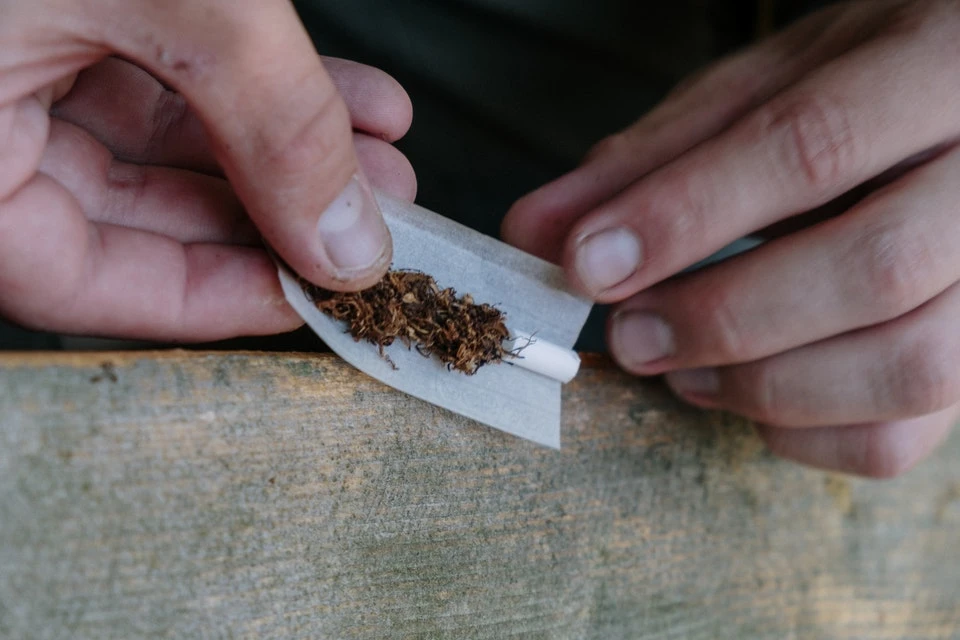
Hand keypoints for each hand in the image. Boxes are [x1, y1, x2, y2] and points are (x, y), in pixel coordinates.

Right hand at [0, 1, 414, 341]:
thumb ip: (264, 114)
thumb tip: (348, 240)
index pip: (74, 283)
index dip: (206, 300)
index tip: (311, 295)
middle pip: (127, 221)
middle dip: (273, 216)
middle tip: (372, 220)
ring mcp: (14, 68)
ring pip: (156, 148)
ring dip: (285, 150)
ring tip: (383, 154)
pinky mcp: (58, 23)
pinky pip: (160, 79)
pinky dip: (256, 87)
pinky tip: (352, 96)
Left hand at [504, 0, 959, 476]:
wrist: (949, 104)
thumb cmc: (849, 90)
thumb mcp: (754, 92)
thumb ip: (649, 158)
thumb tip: (533, 231)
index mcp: (937, 69)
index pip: (812, 146)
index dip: (688, 215)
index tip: (588, 262)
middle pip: (875, 268)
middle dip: (724, 316)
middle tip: (630, 335)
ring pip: (911, 367)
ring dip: (765, 386)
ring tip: (678, 369)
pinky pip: (908, 435)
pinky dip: (807, 435)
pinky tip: (747, 398)